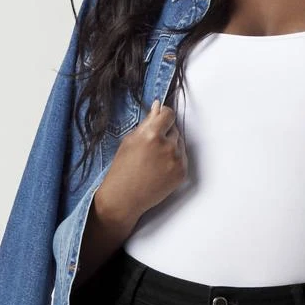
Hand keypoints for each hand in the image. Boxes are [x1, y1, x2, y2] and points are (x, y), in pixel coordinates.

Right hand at [94, 99, 187, 232]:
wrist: (124, 198)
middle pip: (174, 129)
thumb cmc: (122, 170)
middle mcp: (168, 146)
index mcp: (152, 135)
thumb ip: (147, 122)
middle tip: (150, 147)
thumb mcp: (130, 141)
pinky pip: (182, 158)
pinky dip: (174, 160)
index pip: (169, 114)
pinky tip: (159, 168)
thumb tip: (158, 107)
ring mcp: (177, 161)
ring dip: (170, 146)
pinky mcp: (182, 173)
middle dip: (165, 134)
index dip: (163, 116)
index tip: (160, 119)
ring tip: (154, 160)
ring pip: (179, 143)